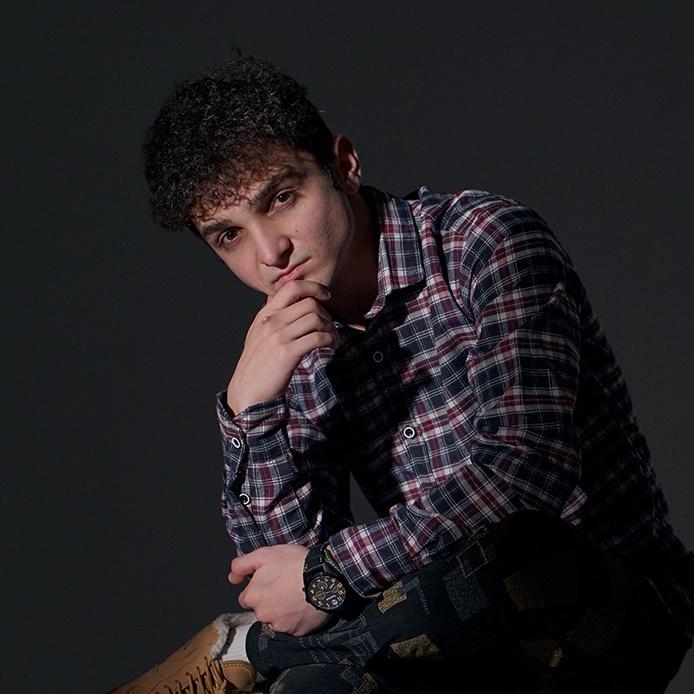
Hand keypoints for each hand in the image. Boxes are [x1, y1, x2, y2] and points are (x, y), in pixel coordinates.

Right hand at [226, 280, 339, 413]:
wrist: (248, 390)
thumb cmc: (258, 364)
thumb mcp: (260, 334)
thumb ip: (274, 317)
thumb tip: (292, 304)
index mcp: (265, 314)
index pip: (292, 287)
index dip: (314, 287)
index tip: (326, 295)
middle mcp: (271, 321)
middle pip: (310, 303)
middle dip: (326, 314)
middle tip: (330, 327)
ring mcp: (279, 336)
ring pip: (316, 319)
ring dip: (330, 328)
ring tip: (333, 339)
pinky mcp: (288, 353)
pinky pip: (317, 338)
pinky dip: (330, 340)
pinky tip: (331, 347)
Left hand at [228, 544, 331, 635]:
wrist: (324, 576)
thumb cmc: (294, 563)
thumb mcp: (265, 554)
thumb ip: (242, 564)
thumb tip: (231, 578)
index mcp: (252, 597)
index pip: (247, 597)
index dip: (258, 587)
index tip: (271, 580)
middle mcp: (262, 615)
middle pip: (261, 609)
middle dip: (269, 600)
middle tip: (285, 586)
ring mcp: (280, 626)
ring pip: (276, 620)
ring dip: (282, 611)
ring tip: (297, 595)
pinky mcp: (297, 632)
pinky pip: (293, 627)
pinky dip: (296, 619)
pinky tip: (304, 604)